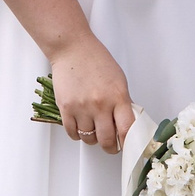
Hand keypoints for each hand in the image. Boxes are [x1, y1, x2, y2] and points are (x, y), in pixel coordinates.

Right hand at [46, 36, 136, 153]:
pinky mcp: (66, 108)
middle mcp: (100, 104)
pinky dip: (77, 134)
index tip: (128, 146)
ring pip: (89, 139)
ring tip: (94, 130)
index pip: (127, 130)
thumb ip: (122, 102)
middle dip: (110, 147)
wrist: (73, 48)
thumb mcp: (118, 80)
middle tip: (110, 145)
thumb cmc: (96, 60)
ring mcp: (82, 107)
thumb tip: (125, 123)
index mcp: (118, 96)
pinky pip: (72, 133)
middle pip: (107, 140)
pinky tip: (81, 126)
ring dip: (92, 139)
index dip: (128, 143)